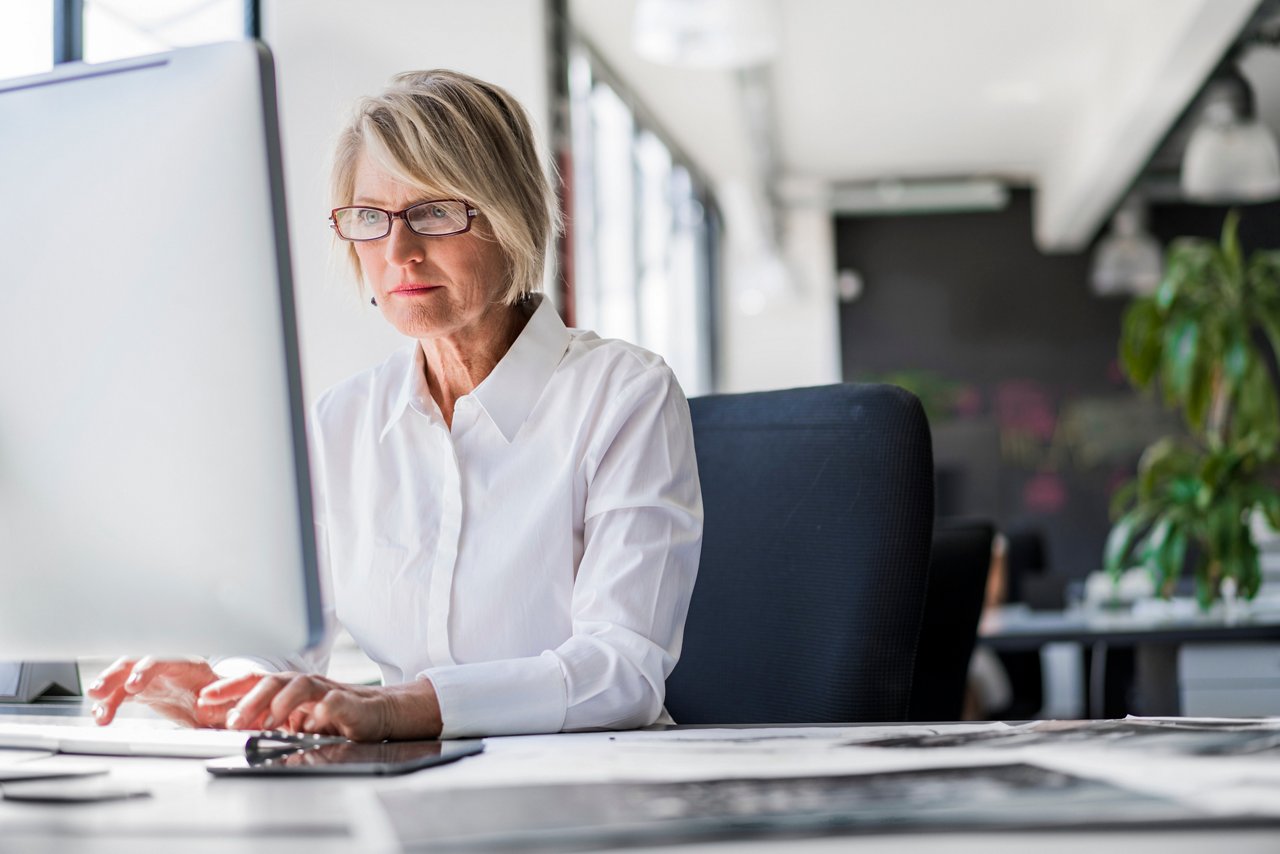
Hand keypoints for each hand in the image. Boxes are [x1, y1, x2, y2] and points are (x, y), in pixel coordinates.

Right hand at [86, 657, 227, 727]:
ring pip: (123, 677)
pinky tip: (100, 714)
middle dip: (116, 676)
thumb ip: (217, 709)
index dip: (146, 670)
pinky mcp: (144, 691)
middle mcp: (168, 668)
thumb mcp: (226, 707)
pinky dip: (109, 703)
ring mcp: (153, 678)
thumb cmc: (225, 701)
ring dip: (107, 691)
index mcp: (191, 667)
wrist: (221, 704)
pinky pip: (121, 693)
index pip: (165, 661)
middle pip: (137, 664)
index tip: (133, 685)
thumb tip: (206, 712)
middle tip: (99, 691)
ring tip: (97, 711)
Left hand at [199, 672, 442, 741]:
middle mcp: (307, 685)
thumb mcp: (299, 719)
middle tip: (234, 721)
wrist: (382, 713)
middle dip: (250, 699)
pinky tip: (312, 723)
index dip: (230, 687)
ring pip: (302, 685)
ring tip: (269, 722)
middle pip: (274, 680)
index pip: (256, 680)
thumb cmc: (339, 716)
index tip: (206, 699)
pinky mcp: (351, 704)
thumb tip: (237, 728)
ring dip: (282, 702)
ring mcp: (329, 692)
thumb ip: (272, 720)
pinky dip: (323, 710)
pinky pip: (335, 703)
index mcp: (291, 687)